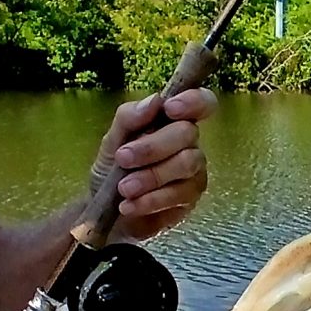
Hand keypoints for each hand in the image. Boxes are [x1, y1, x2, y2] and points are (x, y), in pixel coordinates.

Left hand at [90, 89, 217, 239]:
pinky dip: (151, 200)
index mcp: (173, 121)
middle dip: (152, 146)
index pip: (201, 103)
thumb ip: (129, 117)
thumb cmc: (114, 169)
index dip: (193, 101)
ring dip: (151, 176)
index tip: (170, 109)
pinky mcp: (190, 200)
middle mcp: (189, 144)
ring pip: (186, 165)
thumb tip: (155, 101)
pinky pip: (179, 195)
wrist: (108, 210)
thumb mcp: (112, 139)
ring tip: (124, 188)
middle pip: (188, 134)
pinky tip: (130, 205)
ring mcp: (194, 173)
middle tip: (122, 158)